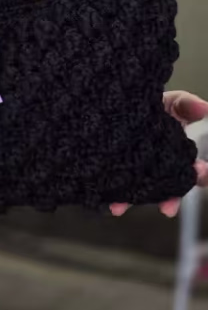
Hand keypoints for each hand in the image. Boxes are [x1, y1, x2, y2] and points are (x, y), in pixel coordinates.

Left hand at [110, 91, 207, 218]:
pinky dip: (115, 197)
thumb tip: (205, 108)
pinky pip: (119, 187)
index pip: (195, 170)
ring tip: (123, 209)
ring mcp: (140, 169)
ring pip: (141, 190)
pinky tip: (110, 203)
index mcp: (179, 153)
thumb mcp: (172, 102)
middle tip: (168, 208)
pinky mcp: (120, 170)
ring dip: (134, 201)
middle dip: (171, 199)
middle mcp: (162, 166)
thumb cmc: (151, 104)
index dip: (200, 175)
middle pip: (169, 187)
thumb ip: (187, 105)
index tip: (200, 173)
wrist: (122, 101)